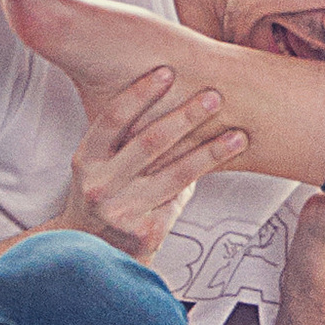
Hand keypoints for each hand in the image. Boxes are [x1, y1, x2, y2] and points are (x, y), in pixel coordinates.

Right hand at [52, 64, 248, 264]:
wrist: (92, 251)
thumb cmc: (106, 196)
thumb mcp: (101, 166)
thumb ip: (128, 139)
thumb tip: (172, 95)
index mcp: (86, 160)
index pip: (114, 119)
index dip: (140, 93)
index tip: (167, 72)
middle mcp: (101, 184)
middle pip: (150, 142)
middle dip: (186, 115)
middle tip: (214, 96)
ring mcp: (122, 210)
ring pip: (176, 173)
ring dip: (211, 151)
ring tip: (238, 135)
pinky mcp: (146, 232)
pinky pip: (182, 198)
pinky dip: (206, 177)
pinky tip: (226, 162)